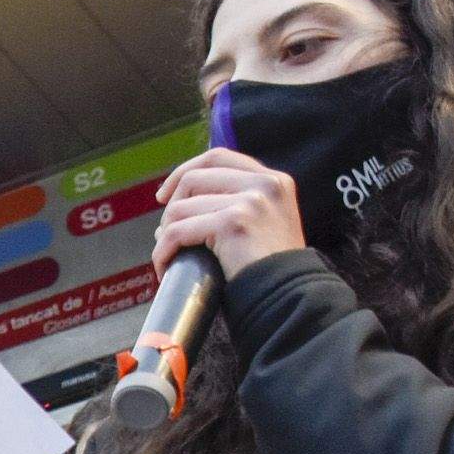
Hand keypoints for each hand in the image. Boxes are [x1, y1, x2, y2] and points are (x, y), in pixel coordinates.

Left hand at [151, 149, 304, 279]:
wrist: (289, 295)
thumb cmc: (270, 271)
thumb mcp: (263, 226)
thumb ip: (233, 207)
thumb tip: (173, 208)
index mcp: (274, 180)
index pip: (218, 157)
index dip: (184, 171)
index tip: (165, 195)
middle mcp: (264, 184)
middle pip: (195, 177)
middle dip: (171, 206)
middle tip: (164, 234)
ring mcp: (250, 201)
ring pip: (181, 207)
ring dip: (165, 235)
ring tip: (167, 257)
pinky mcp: (232, 223)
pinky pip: (178, 232)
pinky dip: (164, 251)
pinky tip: (165, 267)